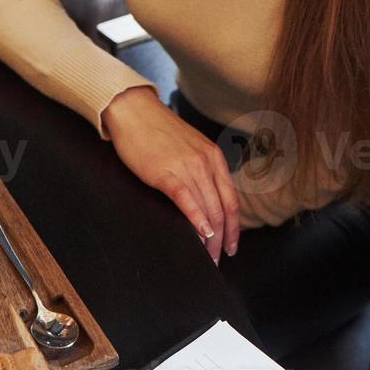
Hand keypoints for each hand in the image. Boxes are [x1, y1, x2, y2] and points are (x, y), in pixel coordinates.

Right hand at [102, 86, 240, 263]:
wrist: (134, 111)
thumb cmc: (158, 131)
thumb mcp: (190, 148)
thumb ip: (201, 170)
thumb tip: (206, 200)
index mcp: (214, 157)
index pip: (232, 199)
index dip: (235, 227)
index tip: (232, 245)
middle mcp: (206, 162)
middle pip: (222, 208)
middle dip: (223, 238)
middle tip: (219, 258)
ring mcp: (187, 167)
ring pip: (208, 208)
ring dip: (210, 237)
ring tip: (208, 255)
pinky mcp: (165, 173)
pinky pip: (186, 200)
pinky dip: (196, 219)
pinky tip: (200, 234)